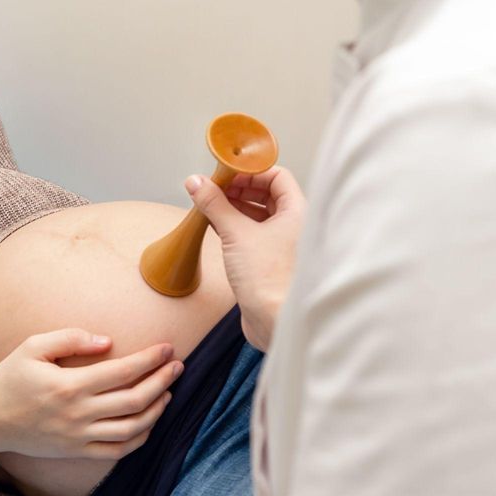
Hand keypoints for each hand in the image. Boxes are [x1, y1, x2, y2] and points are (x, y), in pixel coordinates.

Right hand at [0, 329, 183, 459]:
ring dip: (156, 410)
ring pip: (132, 428)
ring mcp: (79, 436)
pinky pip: (117, 451)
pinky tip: (149, 421)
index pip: (123, 372)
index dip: (150, 359)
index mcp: (69, 386)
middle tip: (177, 366)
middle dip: (162, 381)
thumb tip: (107, 341)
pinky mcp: (77, 451)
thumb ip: (70, 339)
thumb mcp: (32, 347)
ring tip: (168, 392)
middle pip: (134, 400)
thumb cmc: (10, 378)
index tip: (167, 348)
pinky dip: (140, 438)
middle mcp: (79, 414)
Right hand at [185, 165, 305, 350]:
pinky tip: (217, 226)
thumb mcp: (235, 233)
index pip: (276, 176)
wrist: (276, 323)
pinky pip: (254, 235)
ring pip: (259, 215)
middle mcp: (296, 226)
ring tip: (211, 206)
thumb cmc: (270, 280)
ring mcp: (284, 245)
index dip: (250, 172)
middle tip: (213, 188)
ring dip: (235, 208)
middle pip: (267, 194)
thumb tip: (196, 182)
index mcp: (299, 211)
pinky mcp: (271, 262)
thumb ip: (214, 204)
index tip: (225, 174)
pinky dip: (236, 227)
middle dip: (239, 190)